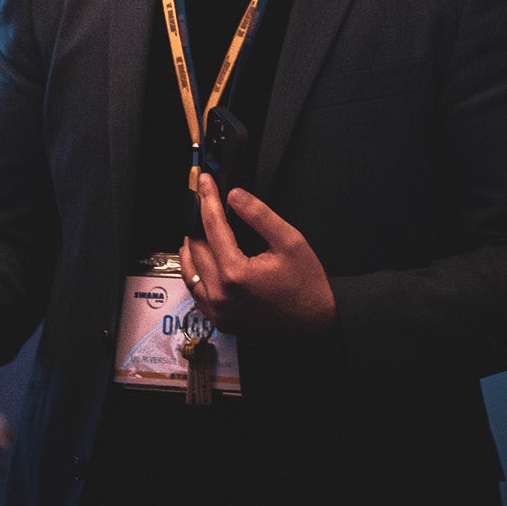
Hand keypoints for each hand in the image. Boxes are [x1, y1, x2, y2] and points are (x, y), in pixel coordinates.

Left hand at [180, 174, 336, 337]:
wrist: (316, 324)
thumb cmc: (307, 286)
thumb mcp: (290, 241)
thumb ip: (259, 215)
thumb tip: (235, 196)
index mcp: (235, 274)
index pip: (212, 226)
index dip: (208, 198)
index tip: (204, 181)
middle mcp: (220, 295)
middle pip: (195, 247)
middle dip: (197, 220)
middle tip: (202, 201)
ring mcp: (217, 311)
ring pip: (189, 270)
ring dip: (192, 246)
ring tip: (200, 227)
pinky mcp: (219, 320)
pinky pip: (196, 292)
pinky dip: (196, 272)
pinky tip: (205, 260)